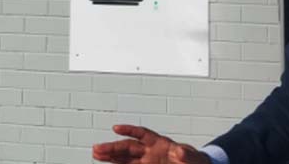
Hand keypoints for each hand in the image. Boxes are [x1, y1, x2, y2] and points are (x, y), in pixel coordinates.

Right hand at [92, 125, 210, 163]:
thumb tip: (179, 151)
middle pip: (128, 147)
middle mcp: (150, 151)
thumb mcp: (193, 157)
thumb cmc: (193, 161)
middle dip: (112, 147)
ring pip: (125, 158)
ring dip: (111, 156)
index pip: (142, 134)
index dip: (129, 130)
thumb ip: (186, 154)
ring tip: (95, 153)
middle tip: (96, 148)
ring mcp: (146, 162)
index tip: (116, 128)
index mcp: (160, 143)